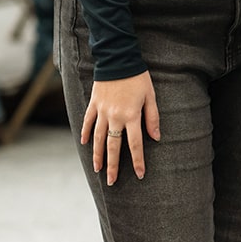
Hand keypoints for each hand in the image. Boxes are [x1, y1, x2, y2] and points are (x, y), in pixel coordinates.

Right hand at [81, 71, 159, 185]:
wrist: (118, 59)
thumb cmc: (138, 77)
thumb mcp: (150, 96)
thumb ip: (152, 117)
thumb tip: (156, 138)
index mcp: (131, 116)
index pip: (135, 144)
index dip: (138, 161)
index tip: (139, 174)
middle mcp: (115, 117)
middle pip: (113, 147)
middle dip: (113, 166)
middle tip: (112, 182)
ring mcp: (102, 111)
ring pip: (98, 138)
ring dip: (98, 155)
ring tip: (98, 169)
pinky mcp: (93, 104)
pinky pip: (87, 122)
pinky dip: (85, 133)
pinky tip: (85, 144)